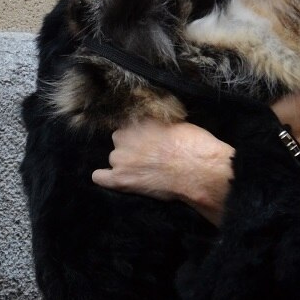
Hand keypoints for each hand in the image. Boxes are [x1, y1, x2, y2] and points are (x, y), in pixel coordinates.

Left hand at [93, 119, 233, 224]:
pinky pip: (100, 177)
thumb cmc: (194, 145)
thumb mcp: (175, 122)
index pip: (128, 125)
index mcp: (137, 120)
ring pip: (115, 159)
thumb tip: (152, 126)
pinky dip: (104, 178)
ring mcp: (120, 158)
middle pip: (120, 142)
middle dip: (131, 148)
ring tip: (144, 172)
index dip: (139, 135)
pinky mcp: (121, 179)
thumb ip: (156, 124)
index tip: (148, 142)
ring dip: (125, 164)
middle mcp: (123, 136)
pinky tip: (112, 179)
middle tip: (149, 157)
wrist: (199, 169)